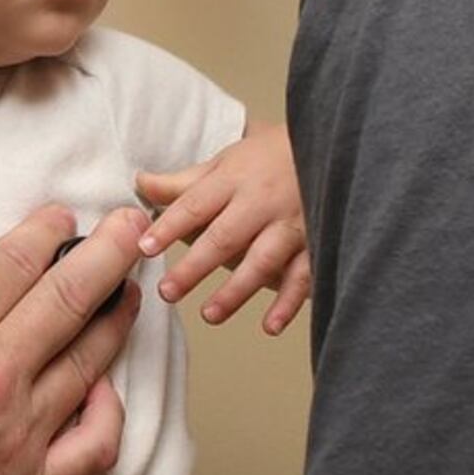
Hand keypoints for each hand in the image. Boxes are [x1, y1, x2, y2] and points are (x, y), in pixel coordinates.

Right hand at [0, 186, 144, 474]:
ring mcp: (19, 439)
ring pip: (91, 364)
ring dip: (116, 321)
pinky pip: (95, 448)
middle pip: (74, 298)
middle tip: (131, 229)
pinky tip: (106, 392)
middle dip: (111, 253)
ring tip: (128, 296)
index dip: (49, 230)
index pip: (20, 261)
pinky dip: (110, 413)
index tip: (63, 217)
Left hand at [134, 127, 312, 331]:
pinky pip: (304, 277)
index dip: (170, 226)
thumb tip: (141, 184)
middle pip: (225, 237)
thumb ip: (184, 182)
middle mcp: (262, 203)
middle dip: (196, 266)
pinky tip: (271, 325)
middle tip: (169, 292)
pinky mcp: (316, 245)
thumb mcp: (225, 162)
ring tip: (209, 314)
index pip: (195, 205)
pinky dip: (288, 303)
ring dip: (236, 290)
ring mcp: (291, 225)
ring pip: (262, 261)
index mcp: (234, 180)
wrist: (332, 149)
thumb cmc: (269, 159)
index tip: (145, 247)